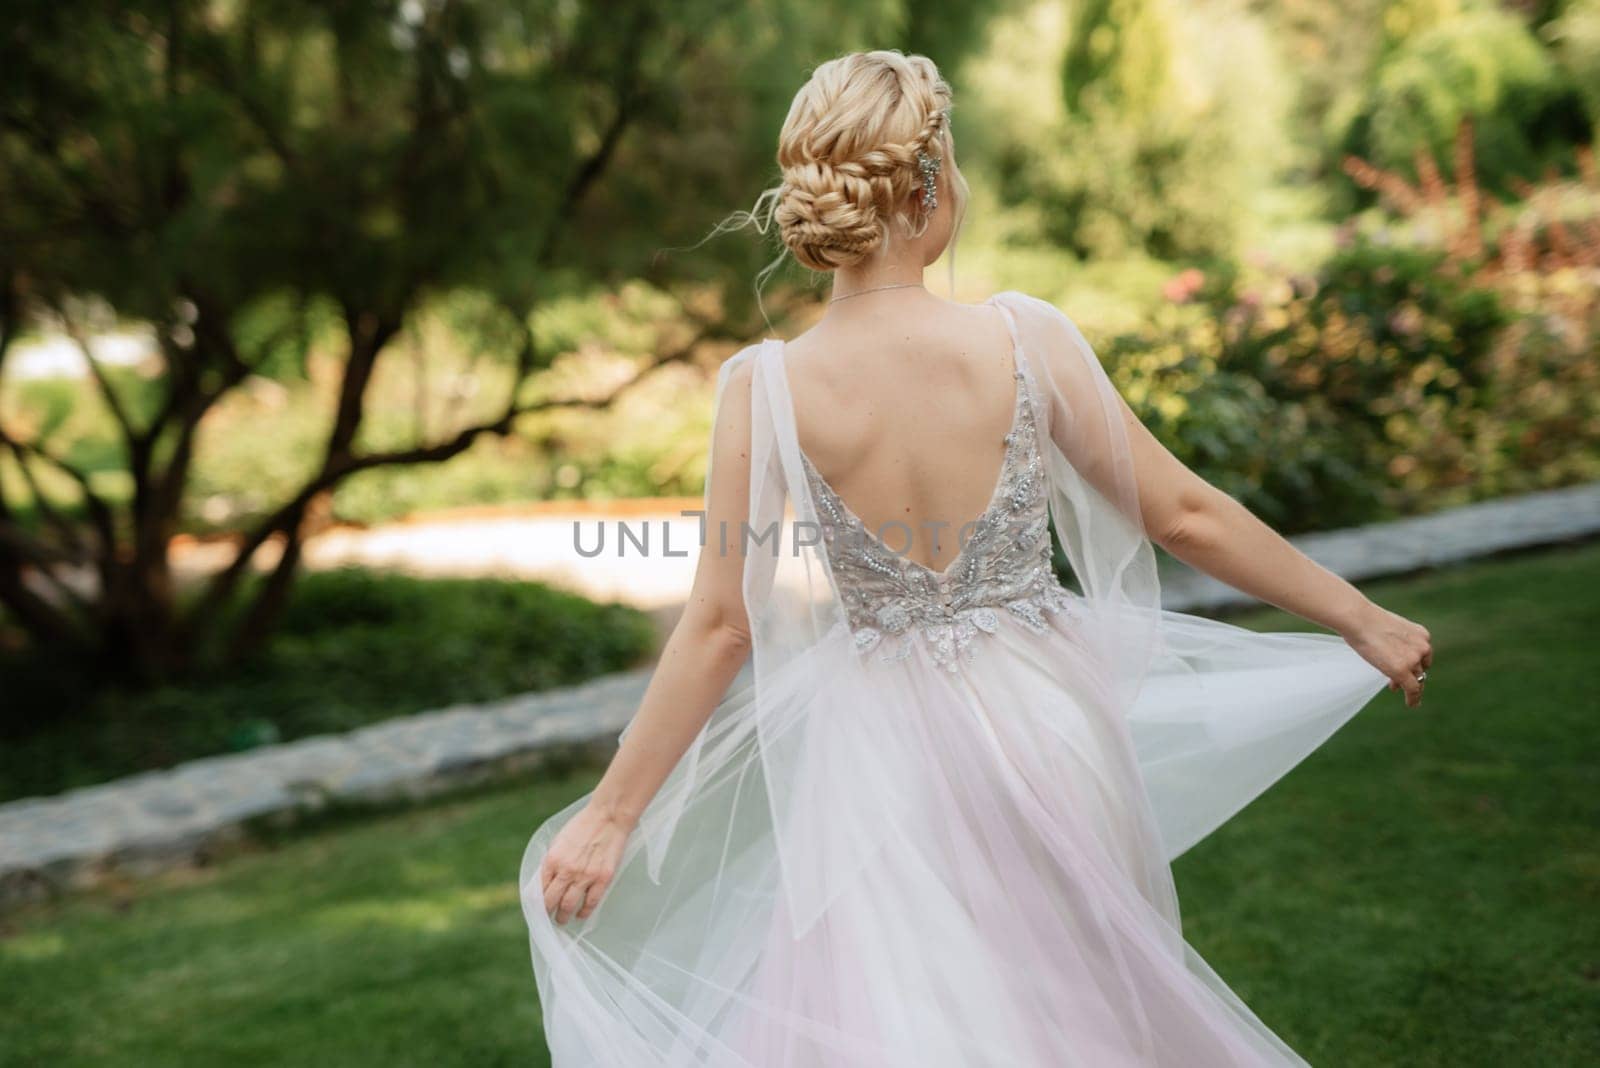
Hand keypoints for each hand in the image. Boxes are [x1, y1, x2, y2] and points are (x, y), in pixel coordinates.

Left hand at [539, 802, 632, 925]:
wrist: (609, 816)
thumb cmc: (583, 825)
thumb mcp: (559, 840)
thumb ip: (552, 861)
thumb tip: (546, 881)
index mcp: (552, 859)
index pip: (538, 889)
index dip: (537, 902)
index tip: (538, 907)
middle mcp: (566, 870)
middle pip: (551, 901)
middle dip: (547, 912)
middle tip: (548, 917)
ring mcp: (585, 876)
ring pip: (569, 905)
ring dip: (563, 916)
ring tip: (562, 919)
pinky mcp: (603, 879)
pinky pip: (591, 902)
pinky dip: (584, 911)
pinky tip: (581, 914)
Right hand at [1340, 600, 1432, 708]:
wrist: (1359, 619)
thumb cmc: (1366, 620)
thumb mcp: (1388, 629)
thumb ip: (1396, 640)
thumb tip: (1390, 652)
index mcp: (1421, 634)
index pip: (1422, 654)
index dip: (1415, 664)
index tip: (1408, 670)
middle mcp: (1422, 647)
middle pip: (1421, 668)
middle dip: (1412, 676)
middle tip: (1398, 684)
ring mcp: (1413, 660)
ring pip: (1418, 680)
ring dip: (1411, 688)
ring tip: (1407, 697)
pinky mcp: (1402, 671)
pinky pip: (1413, 690)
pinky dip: (1413, 698)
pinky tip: (1411, 704)